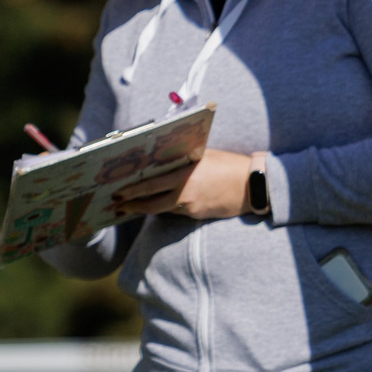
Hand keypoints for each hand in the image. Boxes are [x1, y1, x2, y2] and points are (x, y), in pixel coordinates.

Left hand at [112, 148, 252, 220]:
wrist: (255, 185)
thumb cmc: (230, 165)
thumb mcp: (205, 156)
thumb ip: (183, 161)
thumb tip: (161, 162)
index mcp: (185, 173)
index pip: (151, 184)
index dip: (132, 190)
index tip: (118, 191)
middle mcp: (185, 191)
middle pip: (151, 203)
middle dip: (131, 204)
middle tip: (116, 205)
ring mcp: (191, 205)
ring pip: (163, 208)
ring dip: (148, 207)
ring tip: (133, 206)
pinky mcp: (197, 214)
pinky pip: (177, 211)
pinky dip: (169, 207)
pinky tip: (164, 203)